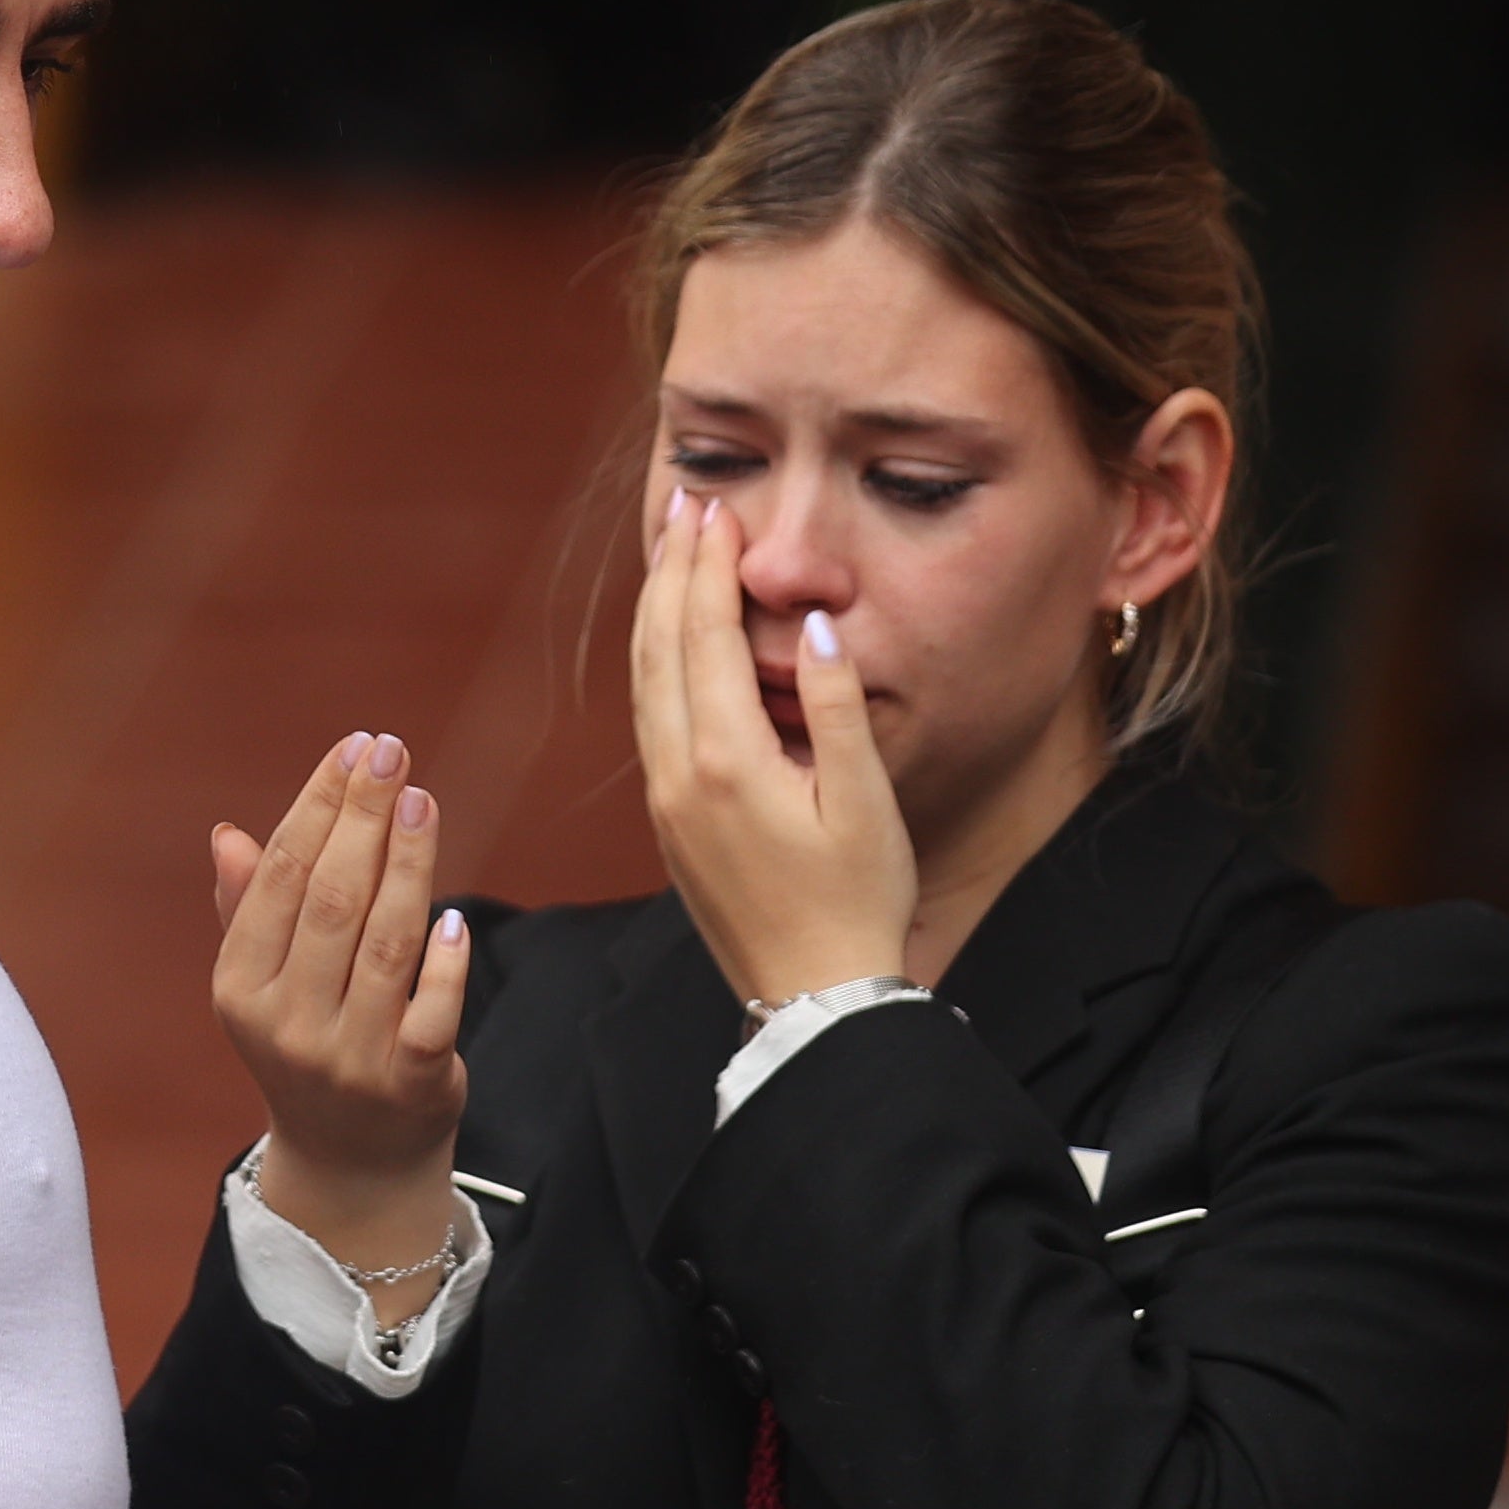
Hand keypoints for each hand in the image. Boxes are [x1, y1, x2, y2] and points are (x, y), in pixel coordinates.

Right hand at [206, 733, 470, 1275]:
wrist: (352, 1168)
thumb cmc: (310, 1049)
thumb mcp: (265, 989)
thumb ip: (250, 911)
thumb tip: (228, 835)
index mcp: (241, 989)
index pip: (279, 878)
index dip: (318, 806)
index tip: (353, 749)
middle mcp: (286, 1023)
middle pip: (330, 899)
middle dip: (363, 816)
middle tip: (392, 751)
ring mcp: (348, 1057)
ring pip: (384, 943)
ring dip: (408, 863)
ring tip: (423, 800)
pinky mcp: (410, 1085)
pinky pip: (431, 1012)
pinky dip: (443, 964)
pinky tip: (452, 916)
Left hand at [632, 489, 917, 1004]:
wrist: (813, 1001)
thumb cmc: (856, 906)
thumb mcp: (865, 804)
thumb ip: (835, 709)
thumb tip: (815, 624)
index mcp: (726, 762)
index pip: (706, 637)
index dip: (710, 568)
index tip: (718, 511)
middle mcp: (679, 775)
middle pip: (661, 648)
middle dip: (674, 571)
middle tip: (689, 507)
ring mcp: (666, 800)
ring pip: (643, 682)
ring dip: (657, 612)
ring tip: (673, 555)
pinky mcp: (670, 822)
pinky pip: (648, 719)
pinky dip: (656, 662)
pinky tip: (671, 643)